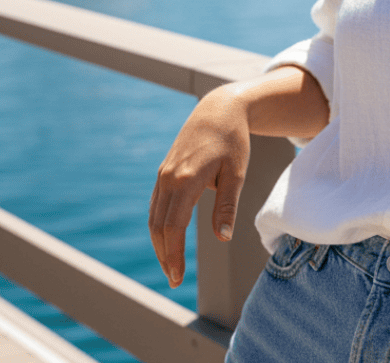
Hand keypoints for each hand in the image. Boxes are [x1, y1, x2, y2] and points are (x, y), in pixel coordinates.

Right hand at [148, 85, 249, 287]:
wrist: (219, 110)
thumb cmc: (232, 141)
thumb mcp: (236, 173)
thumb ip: (227, 206)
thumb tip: (223, 238)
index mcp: (186, 180)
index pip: (173, 228)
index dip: (174, 255)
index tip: (178, 278)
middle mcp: (169, 178)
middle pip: (158, 227)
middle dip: (164, 255)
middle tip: (174, 279)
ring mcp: (163, 174)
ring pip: (154, 217)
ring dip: (159, 243)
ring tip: (171, 264)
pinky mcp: (164, 172)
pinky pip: (156, 205)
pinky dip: (159, 226)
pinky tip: (168, 238)